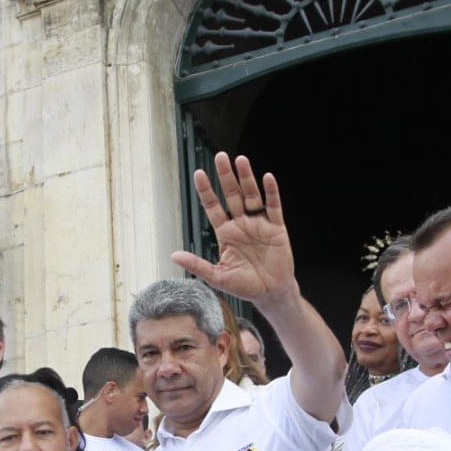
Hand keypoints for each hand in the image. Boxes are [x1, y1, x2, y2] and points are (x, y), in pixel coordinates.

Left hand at [169, 152, 299, 309]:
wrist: (270, 293)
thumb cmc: (244, 286)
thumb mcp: (218, 276)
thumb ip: (198, 264)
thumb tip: (174, 255)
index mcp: (226, 233)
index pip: (213, 207)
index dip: (207, 190)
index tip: (199, 173)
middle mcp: (241, 224)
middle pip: (232, 195)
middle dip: (226, 176)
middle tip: (220, 156)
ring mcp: (259, 224)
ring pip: (252, 195)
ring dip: (247, 178)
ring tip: (241, 160)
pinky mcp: (277, 227)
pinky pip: (273, 206)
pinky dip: (271, 192)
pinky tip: (267, 178)